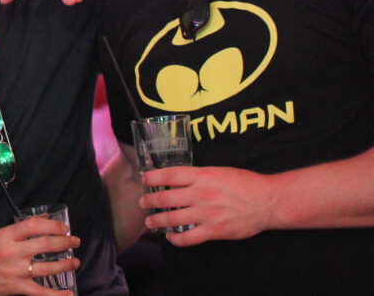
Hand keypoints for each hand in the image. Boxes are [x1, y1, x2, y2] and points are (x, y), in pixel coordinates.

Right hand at [0, 216, 79, 294]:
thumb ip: (18, 230)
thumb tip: (42, 221)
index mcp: (6, 236)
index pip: (34, 225)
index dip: (53, 225)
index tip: (63, 228)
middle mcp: (12, 252)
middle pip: (45, 244)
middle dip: (65, 242)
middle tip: (74, 241)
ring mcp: (16, 271)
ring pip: (48, 267)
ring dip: (66, 264)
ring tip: (74, 262)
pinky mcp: (17, 287)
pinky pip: (41, 292)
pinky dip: (57, 294)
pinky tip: (69, 293)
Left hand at [141, 165, 275, 246]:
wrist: (267, 201)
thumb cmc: (245, 183)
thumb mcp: (218, 170)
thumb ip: (199, 175)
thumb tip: (179, 178)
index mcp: (202, 176)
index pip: (169, 175)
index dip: (152, 177)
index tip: (144, 178)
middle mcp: (200, 194)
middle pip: (165, 197)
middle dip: (149, 200)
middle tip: (143, 202)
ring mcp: (205, 213)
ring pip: (172, 218)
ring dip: (157, 221)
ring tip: (149, 222)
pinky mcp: (213, 231)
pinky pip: (188, 238)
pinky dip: (176, 239)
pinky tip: (171, 237)